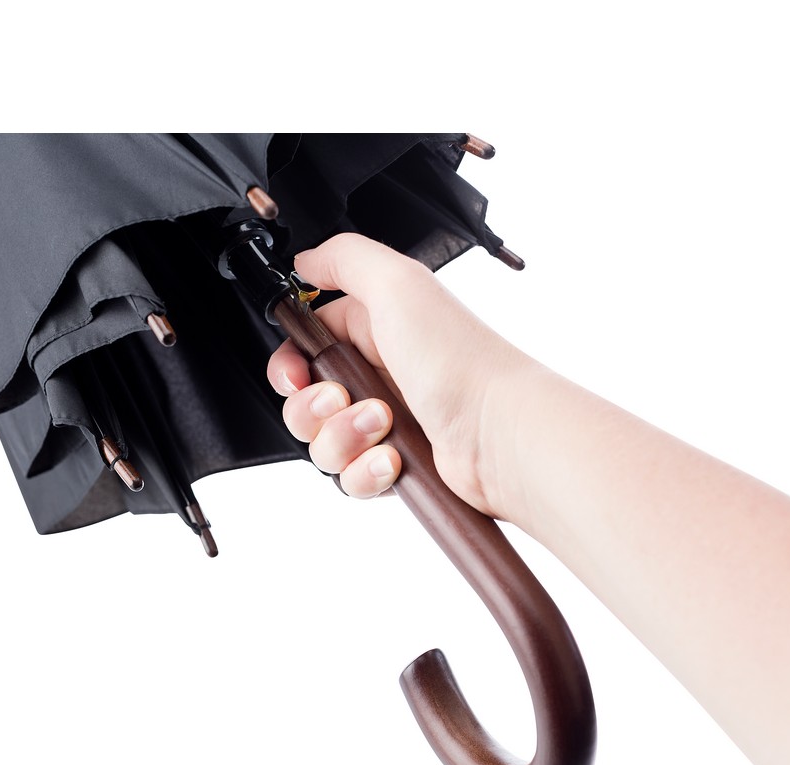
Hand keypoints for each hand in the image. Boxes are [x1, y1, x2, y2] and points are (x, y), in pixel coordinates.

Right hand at [266, 233, 521, 515]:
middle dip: (313, 409)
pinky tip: (392, 460)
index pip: (304, 348)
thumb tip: (305, 260)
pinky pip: (351, 479)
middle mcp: (378, 375)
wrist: (499, 434)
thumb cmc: (459, 362)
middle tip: (344, 399)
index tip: (296, 376)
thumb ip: (343, 259)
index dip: (289, 366)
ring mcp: (386, 424)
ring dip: (342, 440)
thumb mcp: (398, 283)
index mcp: (373, 329)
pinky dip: (365, 473)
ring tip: (383, 426)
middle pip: (305, 402)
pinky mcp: (395, 465)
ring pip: (324, 445)